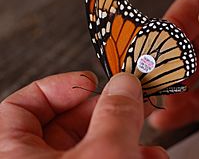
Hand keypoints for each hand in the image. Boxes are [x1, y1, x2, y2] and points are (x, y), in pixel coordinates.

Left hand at [0, 71, 167, 158]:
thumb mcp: (104, 154)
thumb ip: (115, 114)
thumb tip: (125, 83)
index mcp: (11, 155)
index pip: (23, 106)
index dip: (59, 87)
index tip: (91, 82)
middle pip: (66, 124)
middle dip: (107, 111)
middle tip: (133, 101)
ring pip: (90, 147)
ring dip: (125, 137)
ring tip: (148, 135)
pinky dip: (127, 157)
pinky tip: (149, 157)